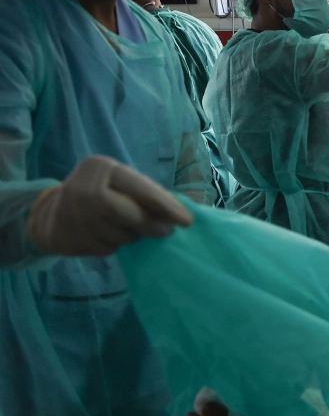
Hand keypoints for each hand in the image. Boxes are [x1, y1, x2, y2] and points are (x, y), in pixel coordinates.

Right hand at [27, 155, 192, 256]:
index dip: (166, 206)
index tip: (187, 220)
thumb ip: (146, 193)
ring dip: (132, 236)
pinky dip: (116, 245)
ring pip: (118, 234)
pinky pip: (106, 247)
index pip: (140, 188)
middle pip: (126, 212)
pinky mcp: (67, 237)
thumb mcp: (121, 183)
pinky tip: (111, 237)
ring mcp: (72, 214)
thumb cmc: (103, 193)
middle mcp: (83, 188)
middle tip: (166, 231)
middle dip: (150, 224)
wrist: (54, 213)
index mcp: (101, 167)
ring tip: (132, 230)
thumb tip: (181, 213)